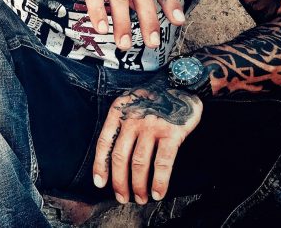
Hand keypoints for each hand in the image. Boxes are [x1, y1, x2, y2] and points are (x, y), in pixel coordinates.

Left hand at [92, 75, 201, 204]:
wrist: (181, 82)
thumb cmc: (154, 98)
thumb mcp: (130, 103)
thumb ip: (122, 123)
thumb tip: (115, 156)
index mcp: (119, 111)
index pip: (104, 142)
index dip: (100, 165)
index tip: (100, 183)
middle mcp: (132, 119)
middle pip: (119, 157)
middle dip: (119, 182)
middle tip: (122, 197)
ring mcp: (151, 126)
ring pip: (139, 163)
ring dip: (138, 186)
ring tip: (141, 198)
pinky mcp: (172, 133)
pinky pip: (162, 163)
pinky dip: (159, 181)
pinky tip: (158, 193)